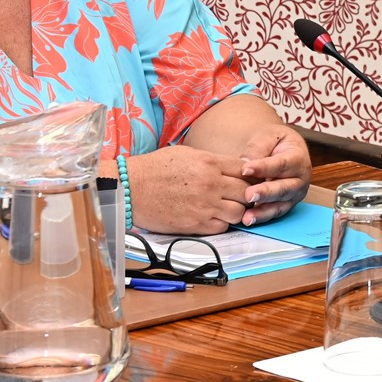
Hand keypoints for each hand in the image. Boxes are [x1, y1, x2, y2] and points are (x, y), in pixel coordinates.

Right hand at [125, 145, 249, 234]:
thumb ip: (212, 161)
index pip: (245, 169)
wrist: (131, 189)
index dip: (250, 175)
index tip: (248, 179)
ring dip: (236, 210)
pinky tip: (213, 217)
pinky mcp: (197, 225)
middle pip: (247, 192)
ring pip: (239, 212)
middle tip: (240, 195)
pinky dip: (222, 223)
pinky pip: (223, 227)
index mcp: (209, 163)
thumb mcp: (186, 154)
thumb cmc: (155, 169)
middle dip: (247, 193)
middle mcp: (211, 184)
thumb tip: (232, 167)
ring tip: (226, 207)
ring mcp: (205, 206)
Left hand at [237, 125, 311, 225]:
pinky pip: (274, 213)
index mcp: (298, 158)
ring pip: (279, 205)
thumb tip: (245, 164)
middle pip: (283, 188)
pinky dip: (261, 217)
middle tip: (248, 195)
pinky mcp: (285, 205)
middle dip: (265, 193)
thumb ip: (257, 148)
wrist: (280, 149)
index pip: (281, 164)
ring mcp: (294, 194)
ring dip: (262, 212)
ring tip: (247, 217)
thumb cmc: (274, 142)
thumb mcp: (268, 136)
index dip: (264, 167)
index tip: (245, 169)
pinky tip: (248, 220)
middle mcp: (300, 179)